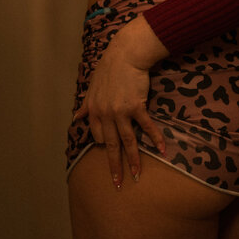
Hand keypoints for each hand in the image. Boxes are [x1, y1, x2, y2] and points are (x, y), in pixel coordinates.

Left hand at [72, 14, 168, 187]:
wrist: (126, 54)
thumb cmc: (109, 67)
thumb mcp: (92, 86)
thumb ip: (85, 104)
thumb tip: (75, 117)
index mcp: (93, 111)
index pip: (97, 136)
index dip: (105, 147)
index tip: (110, 157)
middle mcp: (105, 114)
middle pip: (110, 146)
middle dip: (114, 167)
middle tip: (118, 184)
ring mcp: (120, 112)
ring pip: (127, 141)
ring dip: (133, 160)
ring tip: (137, 175)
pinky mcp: (136, 106)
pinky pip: (146, 127)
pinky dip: (155, 138)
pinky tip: (162, 150)